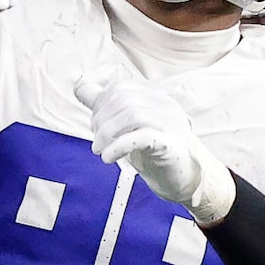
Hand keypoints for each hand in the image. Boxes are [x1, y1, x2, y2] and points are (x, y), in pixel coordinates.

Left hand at [76, 67, 235, 223]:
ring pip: (131, 114)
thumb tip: (81, 87)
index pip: (119, 85)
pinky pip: (142, 136)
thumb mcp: (127, 126)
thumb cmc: (153, 152)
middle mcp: (164, 104)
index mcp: (153, 96)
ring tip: (100, 150)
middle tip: (97, 142)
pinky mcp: (171, 144)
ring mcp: (170, 122)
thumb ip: (106, 107)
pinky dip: (118, 146)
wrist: (183, 179)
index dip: (99, 104)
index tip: (95, 126)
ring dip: (106, 133)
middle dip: (100, 120)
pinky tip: (108, 157)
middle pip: (122, 98)